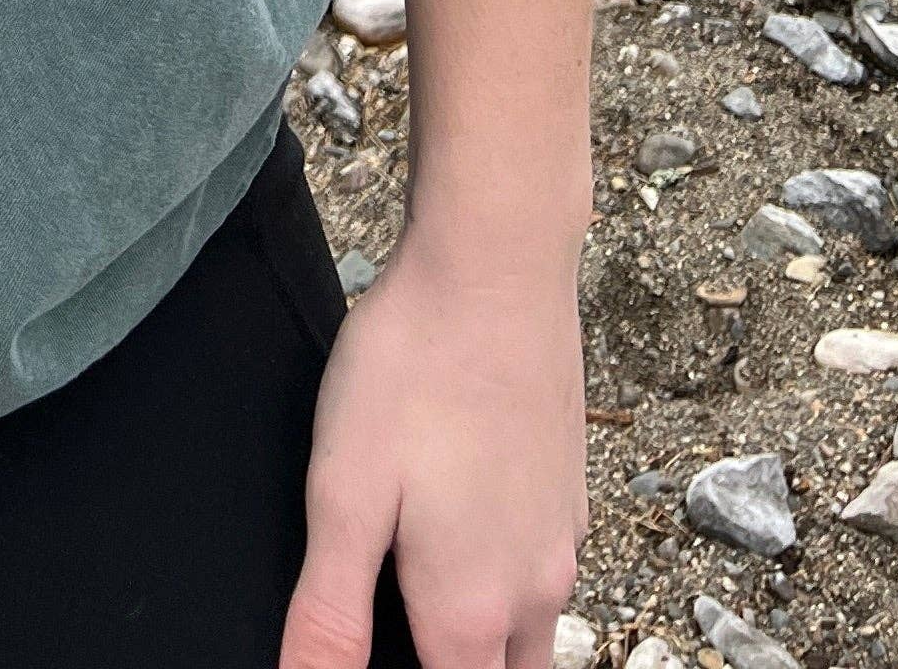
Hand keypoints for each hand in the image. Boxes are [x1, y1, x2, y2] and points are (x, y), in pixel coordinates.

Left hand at [277, 232, 587, 668]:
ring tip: (421, 600)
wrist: (497, 266)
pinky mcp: (567, 494)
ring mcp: (560, 541)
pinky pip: (544, 575)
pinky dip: (509, 585)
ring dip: (487, 641)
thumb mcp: (344, 491)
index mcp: (471, 611)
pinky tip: (461, 530)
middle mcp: (534, 592)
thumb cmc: (413, 368)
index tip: (377, 649)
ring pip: (533, 637)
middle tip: (400, 630)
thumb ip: (330, 613)